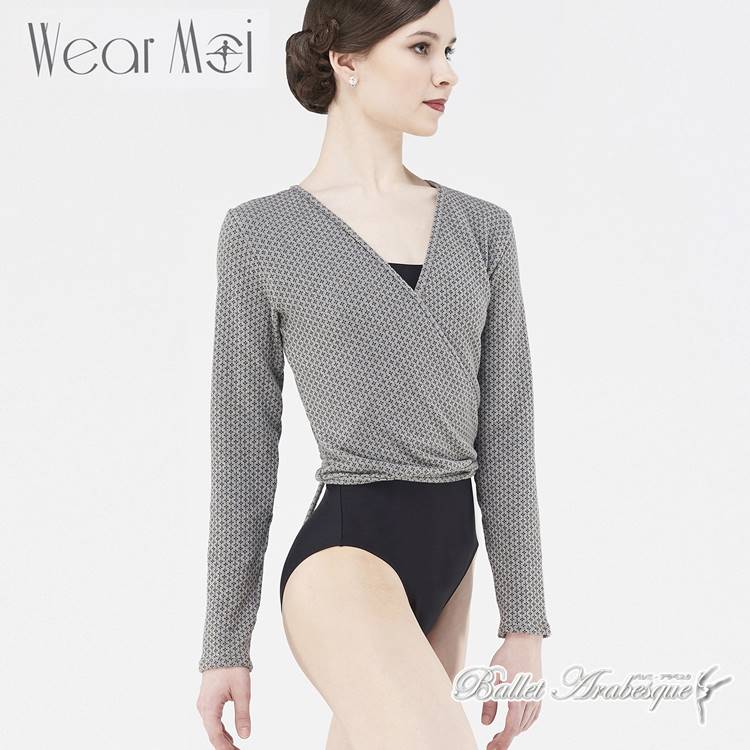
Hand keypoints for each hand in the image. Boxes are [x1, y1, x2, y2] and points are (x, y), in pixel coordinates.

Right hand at [196, 667, 251, 748]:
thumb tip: (245, 736)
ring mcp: (204, 704)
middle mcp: (203, 708)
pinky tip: (229, 737)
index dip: (225, 748)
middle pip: (212, 734)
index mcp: (209, 707)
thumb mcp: (242, 691)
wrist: (223, 649)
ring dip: (223, 740)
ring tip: (235, 749)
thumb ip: (243, 714)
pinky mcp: (207, 700)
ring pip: (212, 728)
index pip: (216, 735)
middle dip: (224, 746)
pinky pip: (212, 720)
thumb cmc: (232, 668)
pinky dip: (220, 730)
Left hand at [481, 633, 543, 748]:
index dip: (502, 741)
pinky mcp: (539, 693)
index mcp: (517, 697)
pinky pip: (534, 715)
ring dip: (514, 731)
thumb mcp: (491, 677)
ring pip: (527, 723)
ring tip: (499, 734)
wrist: (525, 641)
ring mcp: (536, 696)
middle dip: (505, 739)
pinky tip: (516, 724)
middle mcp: (530, 699)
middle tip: (491, 744)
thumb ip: (489, 702)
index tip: (492, 749)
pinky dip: (524, 724)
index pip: (511, 728)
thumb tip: (485, 724)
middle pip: (519, 728)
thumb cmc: (506, 657)